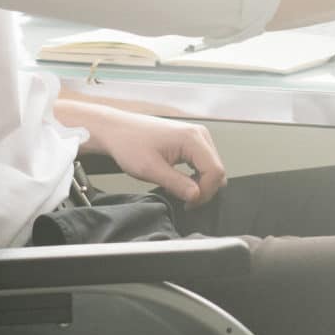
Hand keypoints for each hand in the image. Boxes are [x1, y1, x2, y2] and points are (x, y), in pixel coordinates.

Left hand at [80, 108, 224, 205]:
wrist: (116, 131)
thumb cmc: (129, 143)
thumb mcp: (150, 170)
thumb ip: (177, 184)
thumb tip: (196, 196)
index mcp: (192, 138)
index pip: (215, 171)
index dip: (205, 193)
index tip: (189, 204)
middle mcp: (198, 134)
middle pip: (217, 170)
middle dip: (204, 190)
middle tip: (185, 201)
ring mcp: (196, 136)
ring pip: (212, 167)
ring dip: (201, 183)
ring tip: (180, 191)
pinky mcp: (190, 141)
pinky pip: (204, 163)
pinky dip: (197, 176)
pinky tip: (182, 182)